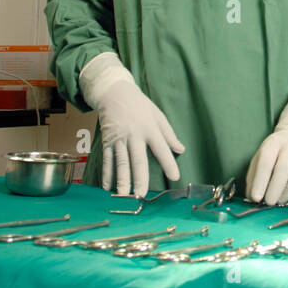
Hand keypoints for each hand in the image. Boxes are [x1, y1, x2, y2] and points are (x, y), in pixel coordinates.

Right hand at [79, 53, 183, 197]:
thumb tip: (181, 150)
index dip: (168, 163)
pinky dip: (107, 174)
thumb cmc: (139, 105)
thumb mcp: (158, 115)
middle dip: (139, 179)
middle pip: (138, 160)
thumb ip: (169, 134)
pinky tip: (107, 186)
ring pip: (120, 162)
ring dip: (121, 180)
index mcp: (150, 128)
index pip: (161, 148)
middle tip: (141, 195)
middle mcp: (134, 135)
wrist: (114, 93)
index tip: (175, 177)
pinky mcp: (107, 141)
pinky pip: (107, 160)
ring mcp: (119, 139)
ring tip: (123, 195)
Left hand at [247, 81, 287, 204]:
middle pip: (284, 169)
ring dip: (286, 192)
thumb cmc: (275, 152)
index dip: (260, 181)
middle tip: (268, 203)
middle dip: (275, 189)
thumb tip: (252, 197)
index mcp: (273, 143)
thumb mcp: (260, 157)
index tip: (255, 197)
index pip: (266, 162)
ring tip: (278, 201)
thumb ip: (254, 176)